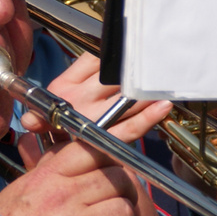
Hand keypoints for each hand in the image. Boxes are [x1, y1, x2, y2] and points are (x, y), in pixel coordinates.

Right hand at [0, 66, 176, 215]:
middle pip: (117, 177)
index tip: (146, 121)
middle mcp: (66, 195)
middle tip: (109, 203)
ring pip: (125, 209)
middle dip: (120, 191)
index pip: (94, 146)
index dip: (122, 135)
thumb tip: (61, 146)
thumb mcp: (20, 191)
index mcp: (49, 176)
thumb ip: (45, 168)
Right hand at [22, 54, 160, 130]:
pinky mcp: (102, 138)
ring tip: (164, 82)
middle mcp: (76, 98)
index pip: (95, 57)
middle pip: (114, 76)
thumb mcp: (58, 98)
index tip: (133, 47)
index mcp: (64, 84)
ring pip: (126, 98)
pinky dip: (148, 118)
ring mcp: (90, 118)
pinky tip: (163, 107)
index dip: (116, 52)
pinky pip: (129, 127)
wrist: (52, 168)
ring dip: (147, 91)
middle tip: (157, 62)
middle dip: (136, 70)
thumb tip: (104, 49)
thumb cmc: (60, 128)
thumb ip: (80, 74)